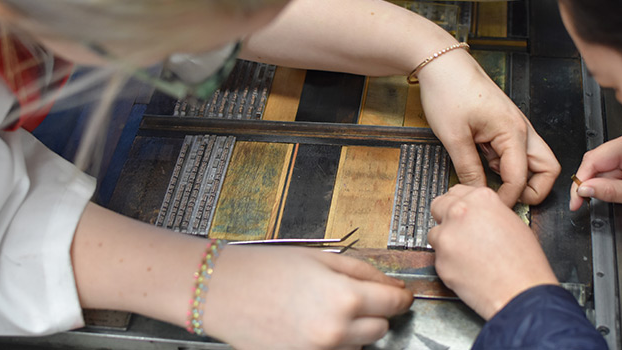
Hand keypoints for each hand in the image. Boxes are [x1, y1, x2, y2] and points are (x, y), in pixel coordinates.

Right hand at [204, 246, 413, 349]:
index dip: (400, 297)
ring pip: (360, 346)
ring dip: (354, 330)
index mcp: (345, 298)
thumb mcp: (321, 257)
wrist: (221, 291)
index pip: (393, 304)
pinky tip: (314, 324)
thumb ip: (362, 271)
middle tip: (354, 295)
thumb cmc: (265, 269)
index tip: (400, 294)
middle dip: (375, 312)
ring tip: (325, 309)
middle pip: (381, 328)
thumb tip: (392, 285)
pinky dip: (335, 343)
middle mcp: (337, 332)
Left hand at [418, 50, 559, 206]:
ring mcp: (514, 129)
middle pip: (546, 169)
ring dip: (516, 177)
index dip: (507, 197)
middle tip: (506, 200)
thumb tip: (478, 192)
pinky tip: (480, 165)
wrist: (442, 64)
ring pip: (532, 163)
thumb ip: (468, 169)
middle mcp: (521, 130)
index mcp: (513, 131)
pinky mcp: (504, 128)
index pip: (521, 178)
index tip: (491, 207)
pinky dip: (503, 166)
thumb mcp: (453, 136)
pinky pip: (513, 154)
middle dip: (533, 190)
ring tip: (486, 179)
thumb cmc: (449, 90)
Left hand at [428, 185, 557, 319]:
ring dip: (446, 241)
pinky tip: (467, 268)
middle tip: (459, 231)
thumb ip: (489, 211)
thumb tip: (477, 212)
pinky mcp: (439, 260)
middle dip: (446, 217)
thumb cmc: (523, 262)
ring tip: (467, 254)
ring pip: (435, 233)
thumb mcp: (513, 222)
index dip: (461, 203)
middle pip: (439, 206)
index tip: (463, 212)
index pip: (458, 191)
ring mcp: (447, 236)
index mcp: (481, 199)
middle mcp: (460, 212)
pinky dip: (448, 262)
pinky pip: (438, 257)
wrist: (521, 293)